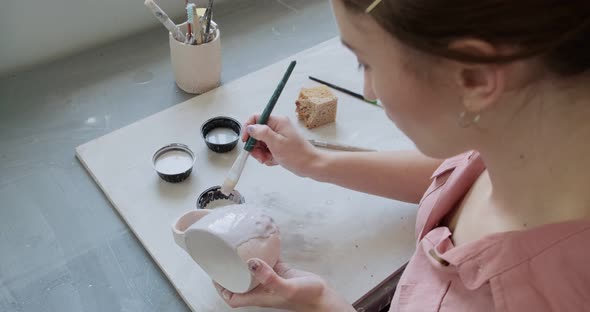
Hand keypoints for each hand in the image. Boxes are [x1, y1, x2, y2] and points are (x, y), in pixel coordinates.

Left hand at [214, 258, 352, 311]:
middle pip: (237, 281)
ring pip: (251, 270)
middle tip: (222, 254)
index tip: (216, 273)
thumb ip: (268, 277)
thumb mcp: (286, 287)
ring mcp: (270, 279)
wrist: (323, 297)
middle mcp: (261, 288)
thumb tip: (251, 262)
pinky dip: (262, 252)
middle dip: (228, 270)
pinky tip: (261, 242)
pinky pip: (267, 260)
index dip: (220, 287)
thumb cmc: (306, 297)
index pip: (231, 296)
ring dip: (243, 261)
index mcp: (258, 296)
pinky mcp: (281, 271)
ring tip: (236, 246)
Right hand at [241, 114, 319, 176]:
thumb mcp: (277, 143)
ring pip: (260, 142)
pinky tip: (273, 160)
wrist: (310, 165)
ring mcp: (278, 136)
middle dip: (255, 145)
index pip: (256, 117)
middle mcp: (278, 127)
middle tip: (259, 154)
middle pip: (257, 132)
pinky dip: (267, 156)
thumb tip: (250, 127)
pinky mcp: (279, 145)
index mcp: (278, 121)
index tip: (246, 140)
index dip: (248, 128)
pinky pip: (266, 149)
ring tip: (267, 159)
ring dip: (260, 152)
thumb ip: (262, 133)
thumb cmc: (298, 155)